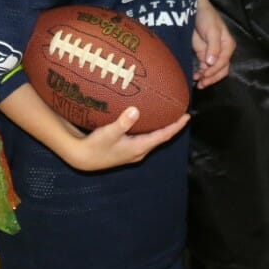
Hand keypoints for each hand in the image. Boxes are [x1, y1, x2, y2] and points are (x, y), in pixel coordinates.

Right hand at [66, 107, 190, 170]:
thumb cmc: (95, 146)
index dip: (176, 126)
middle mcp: (139, 151)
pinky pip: (144, 138)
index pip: (163, 136)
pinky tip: (148, 120)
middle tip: (180, 111)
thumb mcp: (108, 133)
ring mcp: (133, 152)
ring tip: (168, 114)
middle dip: (172, 126)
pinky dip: (150, 129)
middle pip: (161, 137)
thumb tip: (135, 110)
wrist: (82, 158)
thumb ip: (122, 122)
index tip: (187, 116)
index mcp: (139, 147)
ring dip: (161, 127)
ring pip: (153, 138)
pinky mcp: (127, 150)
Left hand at [192, 0, 233, 87]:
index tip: (204, 74)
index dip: (214, 70)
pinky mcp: (203, 54)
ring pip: (213, 71)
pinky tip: (196, 77)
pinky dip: (201, 74)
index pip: (224, 62)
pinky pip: (205, 68)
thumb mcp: (212, 30)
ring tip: (198, 82)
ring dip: (207, 78)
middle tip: (201, 83)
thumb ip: (213, 47)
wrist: (194, 9)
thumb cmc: (207, 17)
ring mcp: (213, 54)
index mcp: (228, 45)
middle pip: (221, 69)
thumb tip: (211, 63)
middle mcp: (223, 51)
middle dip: (212, 77)